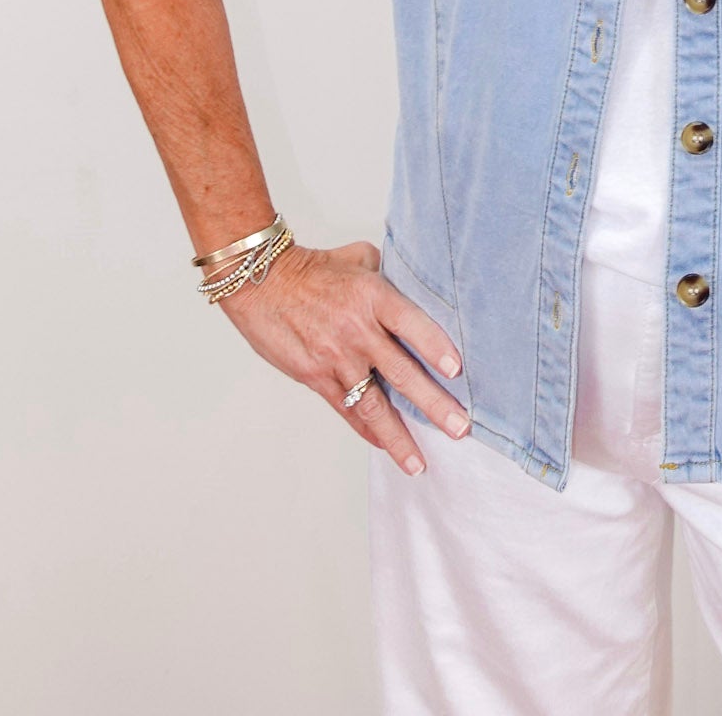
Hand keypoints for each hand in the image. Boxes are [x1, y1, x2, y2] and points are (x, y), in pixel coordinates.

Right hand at [214, 238, 467, 475]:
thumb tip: (416, 288)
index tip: (457, 371)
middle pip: (402, 373)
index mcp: (373, 296)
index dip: (435, 347)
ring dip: (399, 436)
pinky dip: (367, 430)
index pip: (412, 324)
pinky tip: (385, 445)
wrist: (262, 281)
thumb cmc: (313, 267)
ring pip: (374, 404)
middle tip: (459, 428)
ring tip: (419, 462)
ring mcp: (335, 358)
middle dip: (433, 405)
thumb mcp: (359, 258)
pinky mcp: (315, 377)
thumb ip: (390, 276)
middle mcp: (357, 330)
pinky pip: (346, 410)